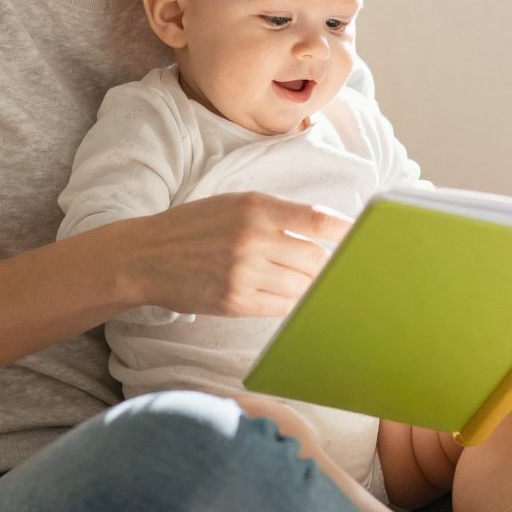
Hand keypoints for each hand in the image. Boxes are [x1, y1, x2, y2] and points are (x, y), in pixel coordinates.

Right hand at [119, 192, 354, 318]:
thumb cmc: (196, 226)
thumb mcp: (236, 204)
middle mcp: (253, 239)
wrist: (147, 256)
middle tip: (332, 270)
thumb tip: (325, 232)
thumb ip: (278, 214)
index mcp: (257, 208)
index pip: (317, 220)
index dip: (347, 232)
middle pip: (314, 259)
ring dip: (310, 287)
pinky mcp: (235, 301)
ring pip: (301, 286)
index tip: (364, 238)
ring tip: (309, 285)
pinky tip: (291, 299)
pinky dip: (292, 304)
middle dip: (326, 266)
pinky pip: (281, 307)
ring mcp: (244, 273)